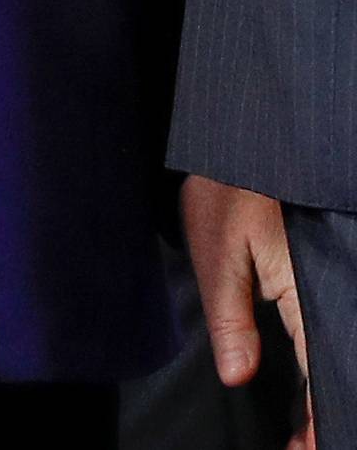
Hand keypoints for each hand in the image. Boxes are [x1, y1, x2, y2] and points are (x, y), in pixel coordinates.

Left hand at [183, 174, 313, 449]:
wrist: (242, 137)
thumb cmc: (226, 187)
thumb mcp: (218, 250)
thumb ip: (230, 316)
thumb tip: (239, 378)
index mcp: (305, 289)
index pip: (323, 375)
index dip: (319, 423)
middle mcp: (325, 288)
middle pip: (338, 369)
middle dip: (325, 416)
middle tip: (301, 447)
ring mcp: (324, 281)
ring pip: (334, 351)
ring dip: (325, 394)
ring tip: (304, 433)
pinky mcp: (316, 272)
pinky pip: (324, 329)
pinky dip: (321, 366)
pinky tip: (308, 391)